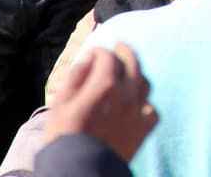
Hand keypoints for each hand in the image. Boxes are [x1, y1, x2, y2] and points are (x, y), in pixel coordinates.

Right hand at [45, 44, 157, 162]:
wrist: (80, 171)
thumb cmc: (63, 138)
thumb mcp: (59, 104)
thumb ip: (76, 77)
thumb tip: (90, 57)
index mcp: (105, 84)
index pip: (108, 56)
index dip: (100, 52)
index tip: (94, 53)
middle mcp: (127, 93)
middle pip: (132, 62)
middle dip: (124, 52)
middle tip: (119, 47)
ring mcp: (139, 110)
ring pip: (144, 82)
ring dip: (136, 73)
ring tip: (128, 73)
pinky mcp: (144, 128)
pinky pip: (151, 108)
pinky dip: (144, 102)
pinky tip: (136, 104)